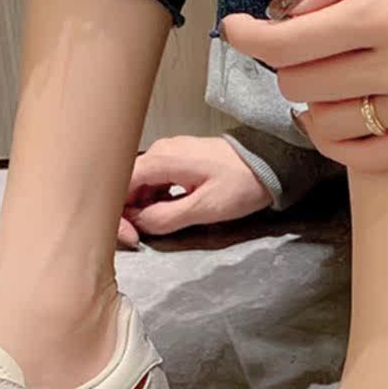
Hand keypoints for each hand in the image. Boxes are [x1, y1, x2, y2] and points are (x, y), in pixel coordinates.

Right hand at [118, 135, 271, 245]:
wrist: (270, 162)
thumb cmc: (242, 182)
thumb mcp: (204, 208)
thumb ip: (165, 217)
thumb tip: (138, 224)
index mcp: (162, 159)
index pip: (120, 185)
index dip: (118, 214)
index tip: (130, 236)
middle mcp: (160, 152)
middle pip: (126, 184)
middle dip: (128, 213)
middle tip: (141, 236)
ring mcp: (168, 154)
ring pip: (139, 184)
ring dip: (141, 208)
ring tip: (155, 226)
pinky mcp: (177, 160)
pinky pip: (153, 181)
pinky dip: (153, 200)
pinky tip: (165, 212)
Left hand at [220, 0, 387, 172]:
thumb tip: (292, 4)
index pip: (294, 42)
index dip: (252, 37)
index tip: (236, 28)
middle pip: (303, 83)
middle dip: (288, 61)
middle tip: (302, 42)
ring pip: (325, 124)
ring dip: (309, 101)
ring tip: (324, 75)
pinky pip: (366, 156)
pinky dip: (336, 140)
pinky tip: (336, 116)